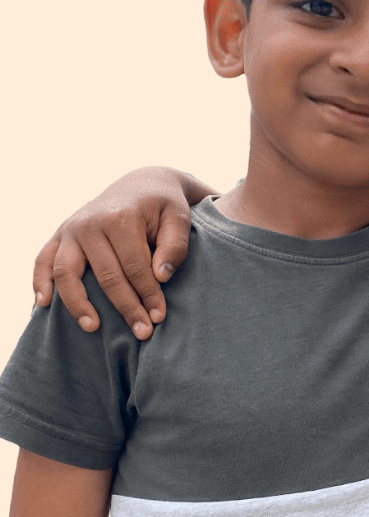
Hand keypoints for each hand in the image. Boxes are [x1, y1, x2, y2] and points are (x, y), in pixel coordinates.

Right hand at [31, 169, 210, 337]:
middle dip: (126, 307)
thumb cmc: (163, 206)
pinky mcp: (59, 235)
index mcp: (121, 218)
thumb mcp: (179, 217)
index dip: (149, 295)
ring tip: (92, 327)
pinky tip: (43, 306)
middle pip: (106, 275)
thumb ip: (175, 245)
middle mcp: (90, 223)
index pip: (135, 267)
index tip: (159, 317)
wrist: (141, 184)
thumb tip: (162, 277)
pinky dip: (39, 283)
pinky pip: (42, 261)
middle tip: (142, 332)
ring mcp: (71, 229)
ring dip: (77, 303)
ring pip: (67, 272)